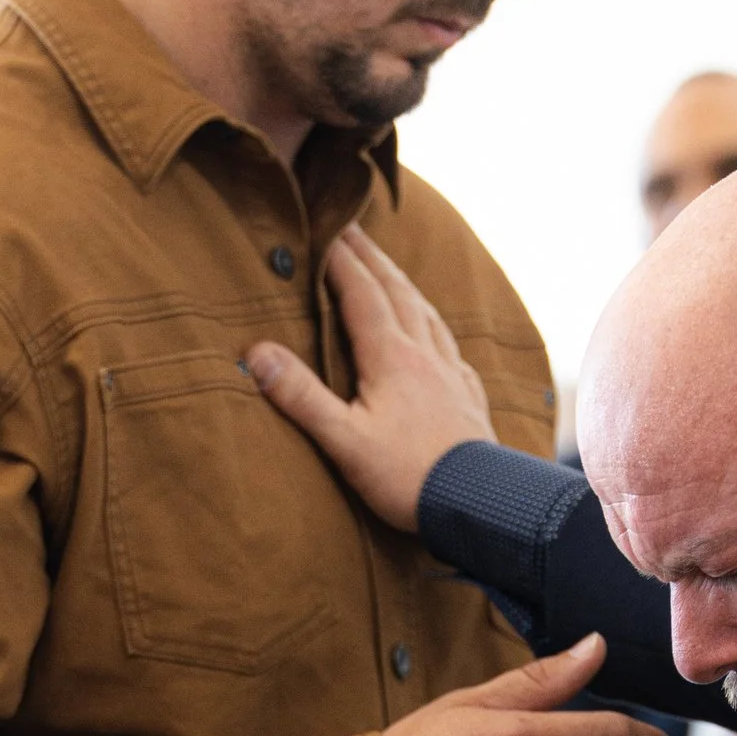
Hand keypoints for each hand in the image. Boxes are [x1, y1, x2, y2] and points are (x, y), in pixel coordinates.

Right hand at [245, 226, 495, 529]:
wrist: (479, 505)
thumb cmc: (407, 477)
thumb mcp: (344, 440)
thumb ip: (301, 396)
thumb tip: (257, 354)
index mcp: (391, 357)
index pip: (361, 293)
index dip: (341, 260)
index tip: (324, 230)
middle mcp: (424, 355)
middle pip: (397, 291)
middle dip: (372, 258)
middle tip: (353, 229)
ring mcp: (451, 375)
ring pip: (427, 314)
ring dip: (405, 285)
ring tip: (391, 270)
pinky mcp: (469, 400)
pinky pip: (452, 350)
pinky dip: (437, 330)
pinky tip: (439, 338)